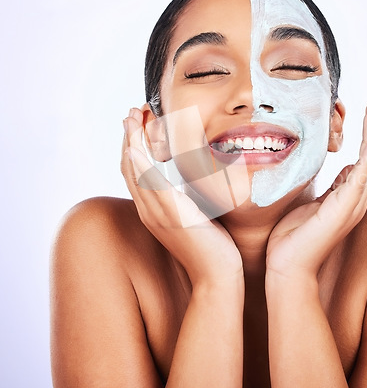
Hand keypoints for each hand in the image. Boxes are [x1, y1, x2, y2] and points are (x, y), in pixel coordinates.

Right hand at [121, 107, 242, 286]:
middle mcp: (149, 211)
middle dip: (128, 137)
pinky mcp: (171, 215)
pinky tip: (135, 145)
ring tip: (131, 117)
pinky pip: (150, 185)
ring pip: (136, 171)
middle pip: (130, 167)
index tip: (136, 123)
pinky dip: (140, 163)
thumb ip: (186, 199)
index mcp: (154, 210)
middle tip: (130, 112)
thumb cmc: (211, 246)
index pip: (136, 173)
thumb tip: (190, 182)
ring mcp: (157, 214)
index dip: (132, 146)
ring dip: (131, 141)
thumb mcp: (194, 216)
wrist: (218, 275)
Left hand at [266, 101, 366, 279]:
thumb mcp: (313, 203)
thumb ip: (330, 187)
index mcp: (347, 197)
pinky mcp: (343, 211)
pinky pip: (359, 180)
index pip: (366, 161)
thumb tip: (342, 169)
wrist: (286, 266)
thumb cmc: (294, 237)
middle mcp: (355, 200)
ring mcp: (352, 206)